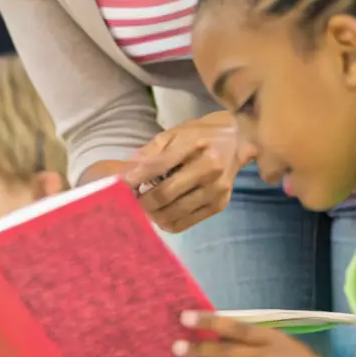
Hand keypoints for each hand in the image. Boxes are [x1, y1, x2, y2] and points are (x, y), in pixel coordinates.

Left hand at [124, 112, 257, 232]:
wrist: (236, 140)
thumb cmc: (199, 135)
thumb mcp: (174, 133)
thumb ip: (150, 152)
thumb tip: (126, 173)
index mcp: (196, 145)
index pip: (158, 166)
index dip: (134, 178)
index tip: (118, 186)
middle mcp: (210, 169)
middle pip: (164, 194)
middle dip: (141, 200)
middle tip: (130, 199)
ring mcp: (217, 190)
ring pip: (173, 213)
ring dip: (152, 213)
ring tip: (143, 206)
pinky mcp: (219, 205)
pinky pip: (185, 222)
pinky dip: (166, 222)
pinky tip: (159, 214)